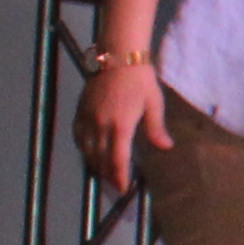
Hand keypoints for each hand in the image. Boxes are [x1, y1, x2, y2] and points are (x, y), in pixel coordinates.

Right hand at [81, 54, 167, 190]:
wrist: (118, 57)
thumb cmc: (140, 79)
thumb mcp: (154, 103)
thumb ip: (156, 128)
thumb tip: (165, 147)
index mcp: (121, 125)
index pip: (117, 159)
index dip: (119, 177)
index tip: (123, 188)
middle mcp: (101, 125)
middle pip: (100, 159)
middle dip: (107, 175)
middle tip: (115, 185)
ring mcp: (88, 117)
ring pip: (87, 149)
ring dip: (94, 164)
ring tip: (103, 173)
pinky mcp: (80, 110)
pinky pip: (78, 135)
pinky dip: (83, 148)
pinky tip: (89, 153)